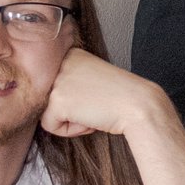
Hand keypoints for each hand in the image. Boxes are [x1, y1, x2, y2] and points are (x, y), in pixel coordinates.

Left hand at [42, 48, 163, 140]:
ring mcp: (57, 81)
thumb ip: (70, 80)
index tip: (95, 95)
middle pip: (50, 99)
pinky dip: (70, 130)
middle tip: (95, 104)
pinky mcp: (57, 101)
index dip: (75, 98)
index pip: (55, 86)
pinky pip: (51, 126)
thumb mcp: (91, 77)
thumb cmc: (121, 96)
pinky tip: (90, 119)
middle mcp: (60, 63)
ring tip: (93, 111)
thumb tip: (46, 98)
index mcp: (70, 54)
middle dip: (71, 109)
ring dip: (70, 119)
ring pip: (48, 112)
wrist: (138, 105)